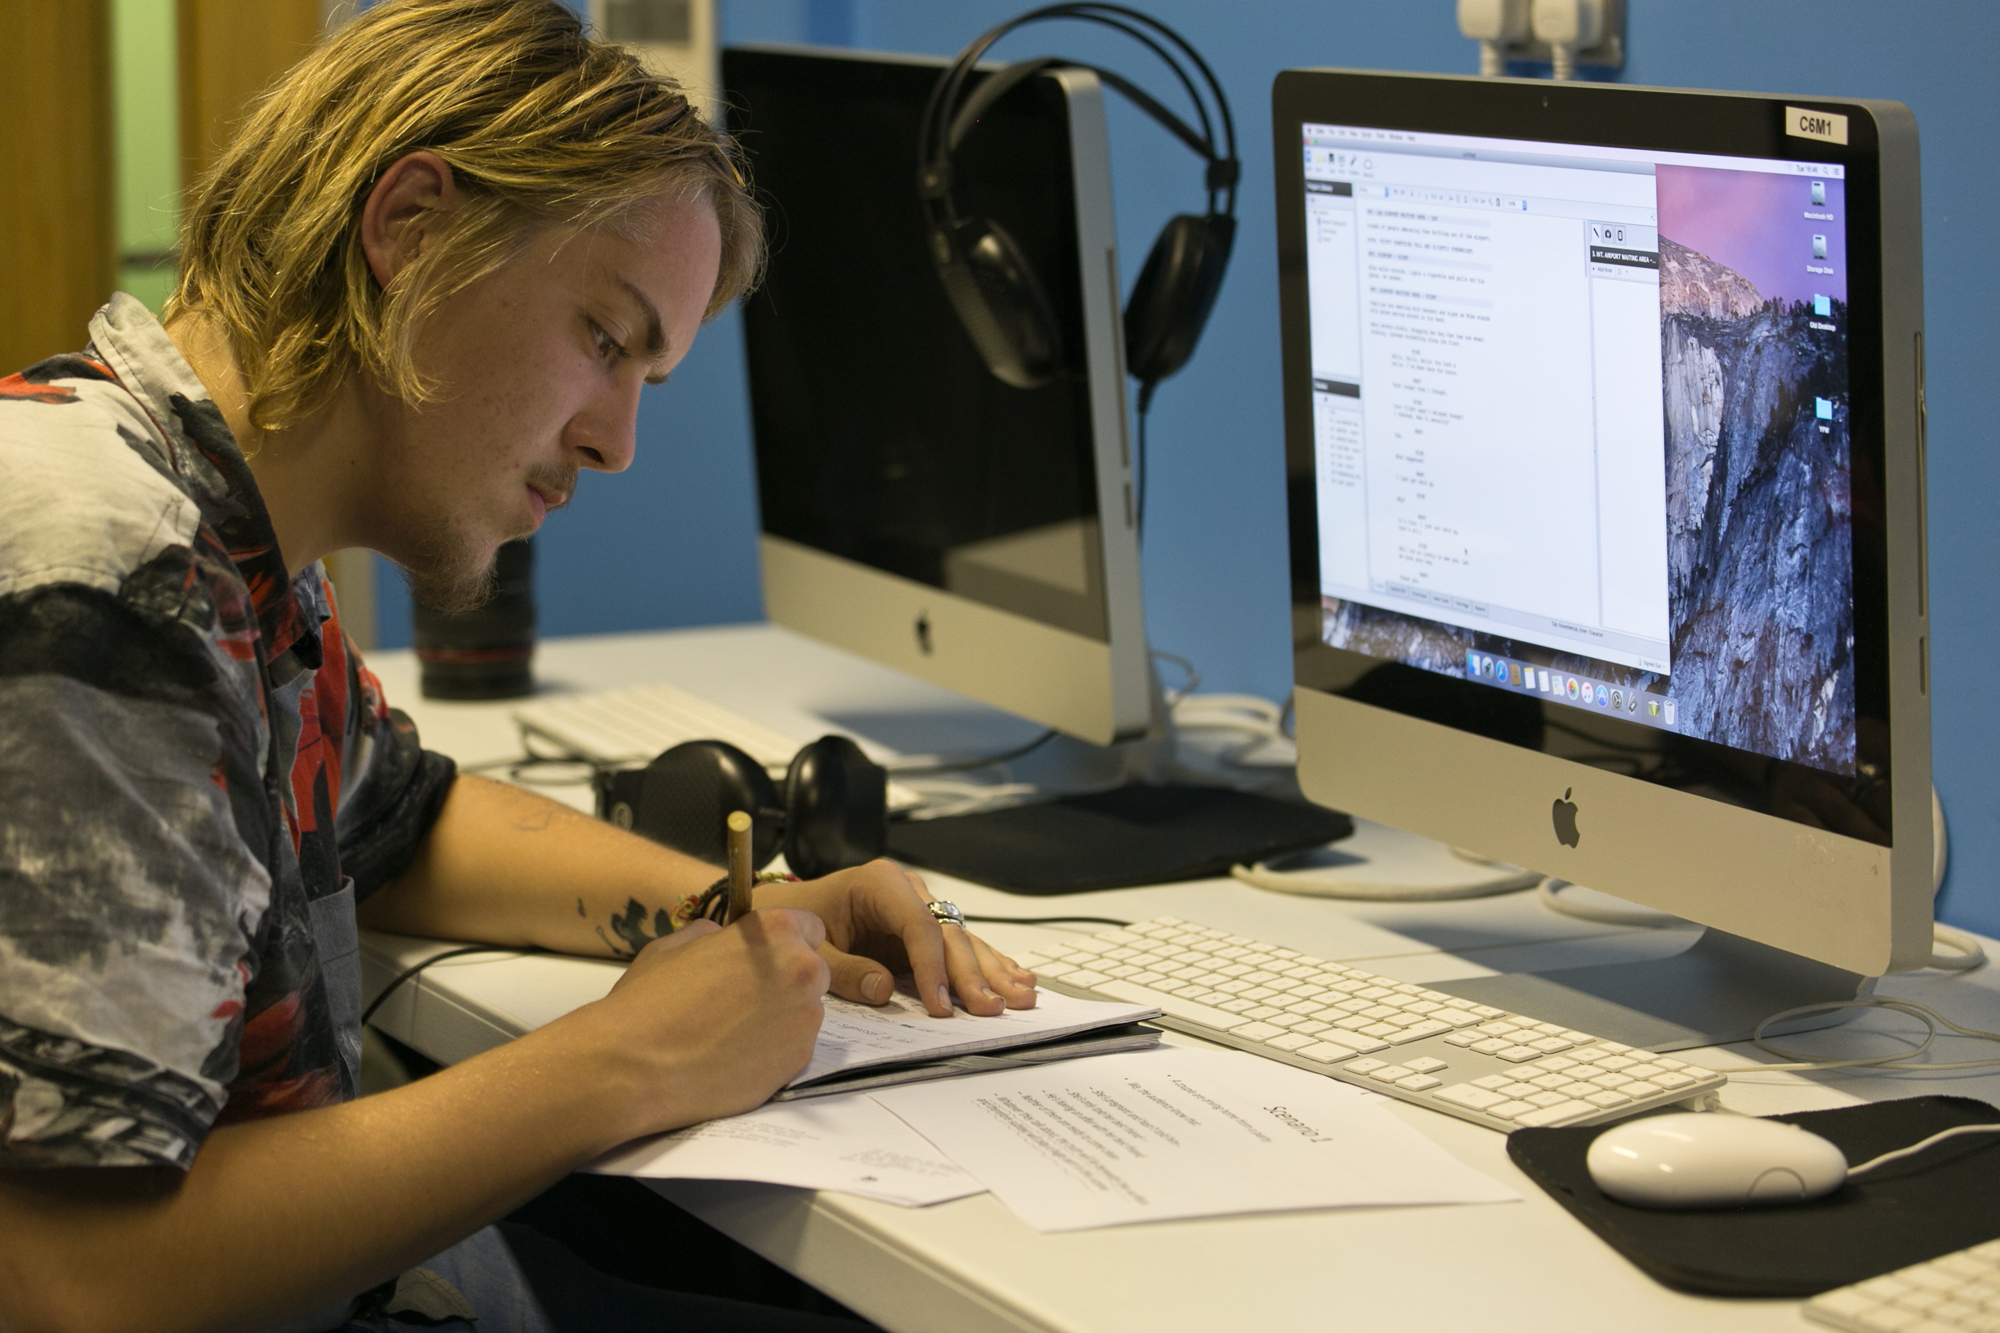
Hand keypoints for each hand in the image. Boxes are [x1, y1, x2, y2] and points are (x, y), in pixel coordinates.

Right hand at [568, 907, 830, 1139]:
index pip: (809, 927)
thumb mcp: (673, 946)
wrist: (635, 1067)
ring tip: (732, 1035)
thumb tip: (720, 940)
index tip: (764, 959)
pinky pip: (794, 1049)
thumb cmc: (649, 999)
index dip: (786, 943)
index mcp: (776, 932)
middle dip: (787, 981)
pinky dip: (773, 1052)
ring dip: (780, 1018)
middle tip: (744, 1000)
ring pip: (805, 1013)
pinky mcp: (799, 1062)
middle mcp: (804, 971)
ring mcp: (806, 1020)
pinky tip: (735, 1059)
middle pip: (812, 971)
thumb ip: (712, 936)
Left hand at [756, 859, 1035, 1017]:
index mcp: (878, 883)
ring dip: (992, 971)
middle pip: (948, 934)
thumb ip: (843, 969)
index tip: (941, 1006)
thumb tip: (884, 990)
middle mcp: (907, 890)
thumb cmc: (794, 924)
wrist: (785, 912)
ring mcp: (919, 908)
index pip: (917, 925)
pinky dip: (987, 966)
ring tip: (1022, 996)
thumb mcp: (808, 948)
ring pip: (963, 941)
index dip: (933, 966)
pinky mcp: (923, 931)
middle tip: (993, 1008)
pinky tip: (1017, 979)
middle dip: (972, 974)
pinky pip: (960, 948)